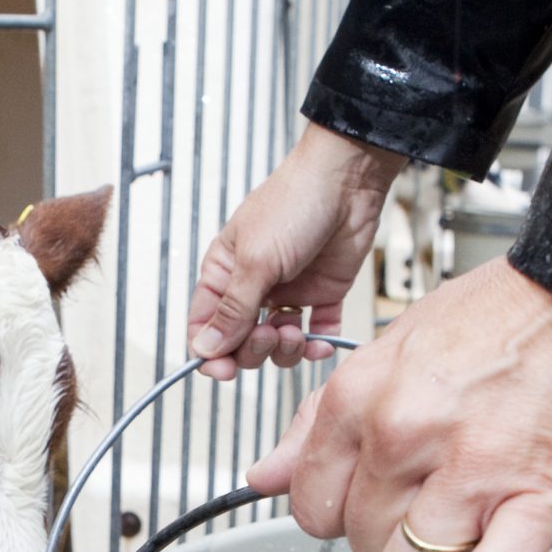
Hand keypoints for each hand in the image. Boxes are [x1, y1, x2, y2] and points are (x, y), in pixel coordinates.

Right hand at [185, 124, 405, 380]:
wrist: (347, 181)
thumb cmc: (293, 205)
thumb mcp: (256, 261)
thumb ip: (233, 310)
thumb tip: (205, 350)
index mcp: (224, 273)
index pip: (205, 326)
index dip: (210, 353)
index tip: (224, 370)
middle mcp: (253, 287)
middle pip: (240, 342)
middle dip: (253, 349)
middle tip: (270, 333)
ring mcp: (287, 293)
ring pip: (277, 345)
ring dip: (285, 350)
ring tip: (296, 332)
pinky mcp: (321, 295)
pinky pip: (315, 334)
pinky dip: (318, 345)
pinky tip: (322, 341)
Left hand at [247, 258, 551, 551]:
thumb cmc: (513, 319)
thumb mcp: (395, 348)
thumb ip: (320, 422)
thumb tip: (265, 476)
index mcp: (362, 396)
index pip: (311, 506)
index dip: (346, 513)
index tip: (381, 499)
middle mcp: (405, 434)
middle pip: (361, 547)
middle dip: (396, 539)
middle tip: (441, 504)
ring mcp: (470, 472)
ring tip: (473, 531)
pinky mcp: (538, 504)